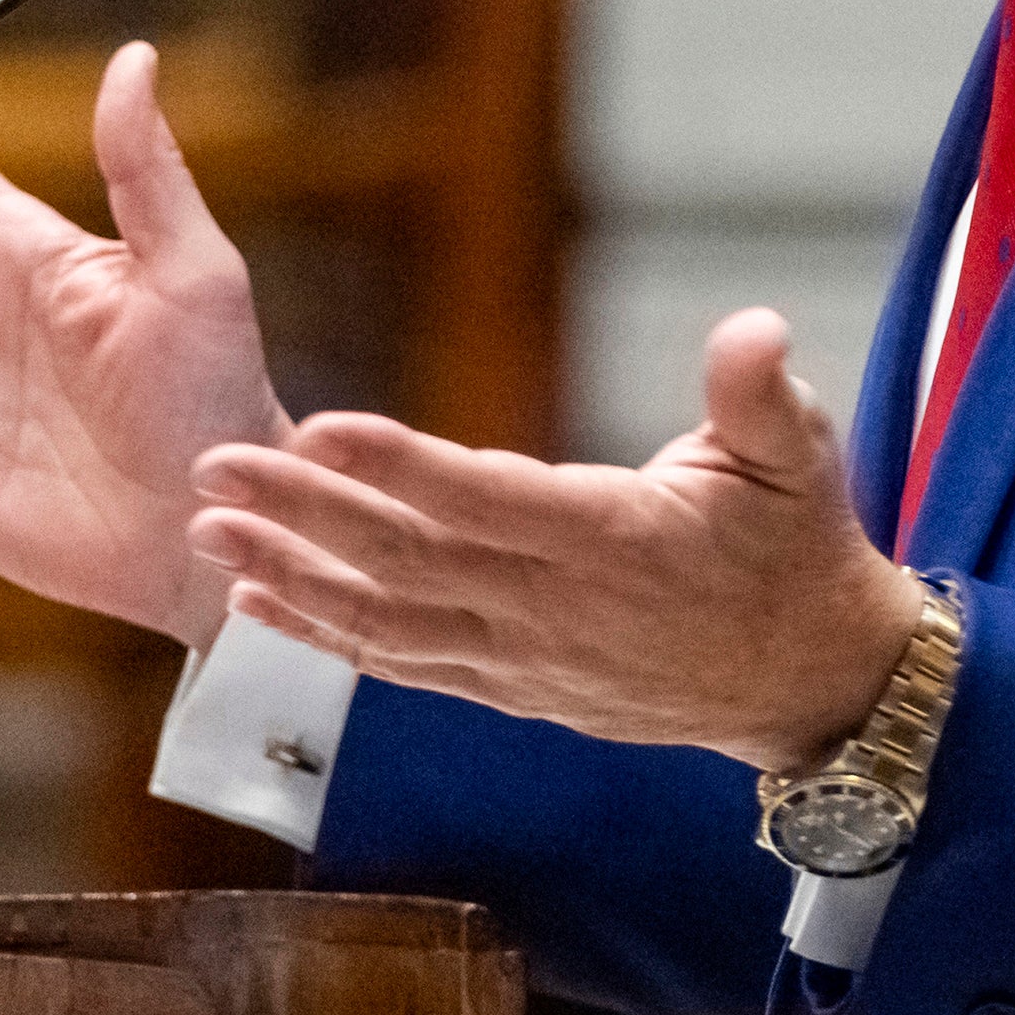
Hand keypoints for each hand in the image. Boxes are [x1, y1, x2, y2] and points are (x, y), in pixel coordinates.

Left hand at [183, 308, 923, 768]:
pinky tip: (258, 600)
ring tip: (208, 528)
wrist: (806, 683)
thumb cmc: (794, 547)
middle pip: (410, 559)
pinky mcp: (512, 688)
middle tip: (214, 464)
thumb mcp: (800, 458)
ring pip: (388, 621)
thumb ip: (761, 394)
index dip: (403, 466)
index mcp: (614, 539)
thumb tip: (754, 327)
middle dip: (304, 511)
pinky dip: (326, 636)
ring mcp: (526, 658)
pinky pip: (403, 665)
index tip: (321, 427)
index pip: (488, 501)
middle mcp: (555, 608)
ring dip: (292, 575)